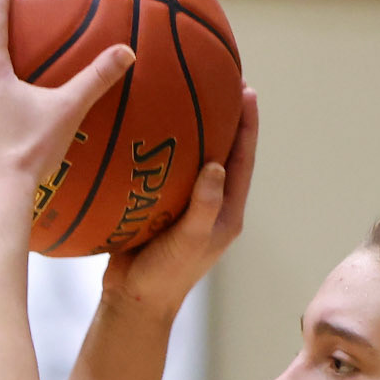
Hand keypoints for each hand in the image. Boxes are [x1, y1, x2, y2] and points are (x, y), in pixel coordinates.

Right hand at [100, 85, 258, 321]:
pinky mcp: (155, 206)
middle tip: (218, 78)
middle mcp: (208, 204)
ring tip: (181, 91)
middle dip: (221, 115)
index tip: (246, 89)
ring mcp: (182, 205)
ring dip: (190, 126)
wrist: (132, 301)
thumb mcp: (189, 240)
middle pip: (221, 150)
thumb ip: (204, 205)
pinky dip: (155, 147)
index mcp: (226, 211)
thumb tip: (216, 165)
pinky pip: (160, 169)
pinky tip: (140, 124)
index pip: (243, 159)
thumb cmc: (166, 276)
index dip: (247, 124)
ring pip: (190, 157)